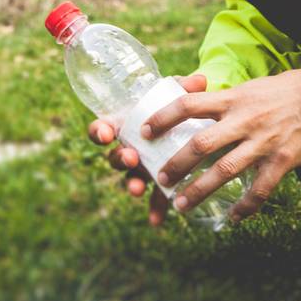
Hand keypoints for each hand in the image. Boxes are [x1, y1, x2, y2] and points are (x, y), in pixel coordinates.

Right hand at [86, 72, 208, 226]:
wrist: (191, 127)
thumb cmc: (177, 107)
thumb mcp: (179, 95)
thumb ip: (186, 88)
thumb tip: (201, 80)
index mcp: (126, 125)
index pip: (103, 128)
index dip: (100, 131)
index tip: (106, 132)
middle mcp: (129, 148)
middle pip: (114, 157)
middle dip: (120, 159)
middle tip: (132, 157)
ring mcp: (142, 167)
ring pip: (130, 178)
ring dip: (131, 184)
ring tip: (137, 188)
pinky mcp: (158, 182)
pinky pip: (153, 197)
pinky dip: (154, 208)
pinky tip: (157, 221)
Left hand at [141, 66, 300, 223]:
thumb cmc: (288, 90)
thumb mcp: (252, 87)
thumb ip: (227, 100)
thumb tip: (199, 105)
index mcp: (234, 99)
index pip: (189, 105)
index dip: (163, 118)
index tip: (145, 131)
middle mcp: (245, 120)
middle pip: (200, 145)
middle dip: (176, 166)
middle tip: (159, 180)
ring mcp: (264, 142)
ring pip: (224, 171)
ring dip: (200, 191)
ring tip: (181, 206)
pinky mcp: (283, 160)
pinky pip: (260, 190)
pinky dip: (245, 207)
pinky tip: (233, 219)